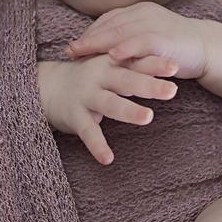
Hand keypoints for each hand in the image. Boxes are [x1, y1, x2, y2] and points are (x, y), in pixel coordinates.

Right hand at [36, 53, 178, 165]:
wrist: (46, 86)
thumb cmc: (88, 77)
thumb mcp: (109, 65)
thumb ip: (134, 65)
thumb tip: (174, 65)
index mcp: (111, 63)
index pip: (136, 61)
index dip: (155, 64)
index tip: (176, 67)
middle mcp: (99, 77)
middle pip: (126, 80)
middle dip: (149, 85)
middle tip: (173, 91)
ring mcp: (86, 96)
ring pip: (109, 104)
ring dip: (128, 111)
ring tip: (148, 118)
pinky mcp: (74, 116)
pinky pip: (88, 132)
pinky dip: (97, 146)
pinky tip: (108, 159)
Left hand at [65, 1, 209, 80]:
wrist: (208, 49)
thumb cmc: (176, 48)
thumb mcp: (148, 41)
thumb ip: (129, 42)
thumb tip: (104, 52)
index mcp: (140, 11)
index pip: (108, 20)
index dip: (90, 32)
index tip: (73, 46)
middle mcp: (145, 13)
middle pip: (110, 24)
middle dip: (88, 38)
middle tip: (70, 51)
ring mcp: (155, 24)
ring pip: (121, 31)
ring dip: (99, 42)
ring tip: (81, 52)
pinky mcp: (165, 38)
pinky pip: (142, 41)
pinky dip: (127, 47)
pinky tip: (113, 56)